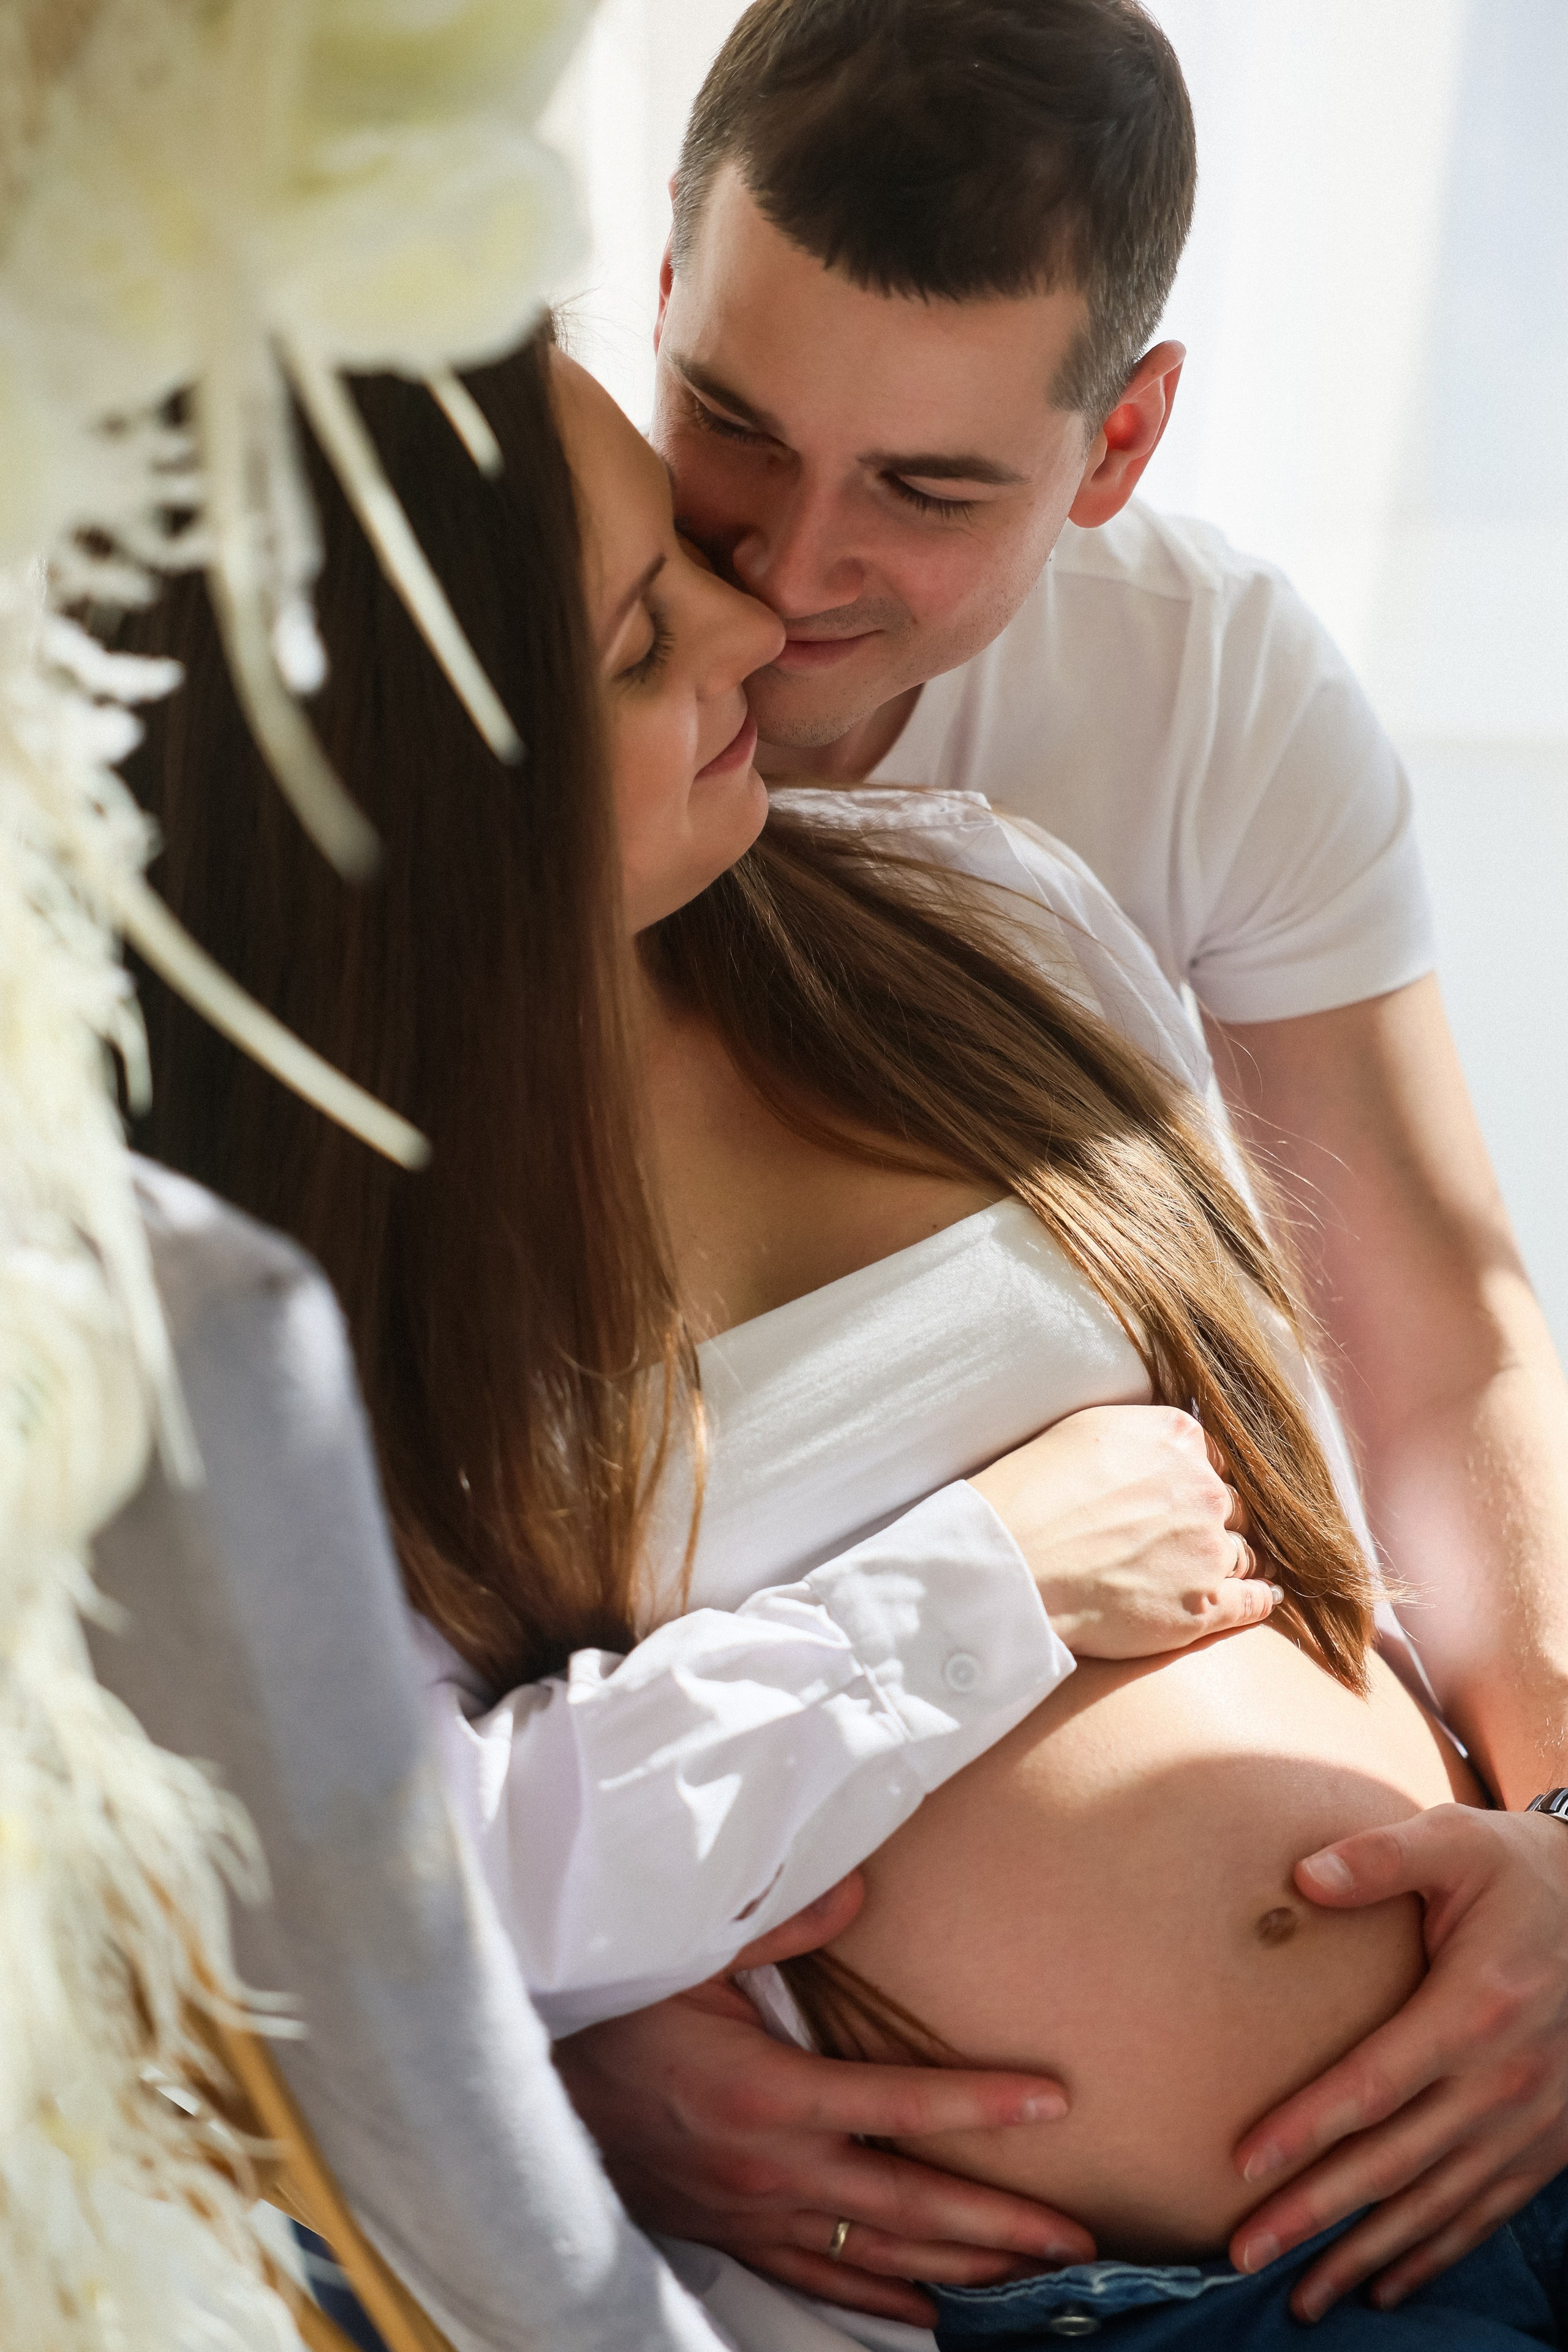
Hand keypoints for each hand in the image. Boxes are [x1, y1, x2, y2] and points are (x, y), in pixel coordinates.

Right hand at [555, 1877, 1093, 2327]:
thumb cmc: (614, 2001)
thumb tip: (862, 1890)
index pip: (901, 2106)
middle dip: (1000, 2228)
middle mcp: (770, 2170)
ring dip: (957, 2271)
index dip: (982, 2105)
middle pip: (907, 2206)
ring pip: (873, 2257)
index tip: (1056, 2102)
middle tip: (1081, 2242)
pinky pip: (818, 2281)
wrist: (522, 2070)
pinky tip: (928, 2315)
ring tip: (1035, 2283)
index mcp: (768, 2096)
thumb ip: (780, 1920)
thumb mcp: (687, 1945)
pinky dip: (878, 2301)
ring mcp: (749, 2214)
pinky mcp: (728, 2234)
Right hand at [969, 1403, 1276, 1657]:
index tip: (1189, 1499)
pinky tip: (1262, 1598)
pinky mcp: (1205, 1606)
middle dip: (1217, 1521)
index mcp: (1180, 1439)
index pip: (1218, 1459)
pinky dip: (1260, 1599)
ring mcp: (1210, 1550)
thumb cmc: (1032, 1492)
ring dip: (1234, 1560)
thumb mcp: (1089, 1427)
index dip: (1203, 1481)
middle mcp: (1206, 1490)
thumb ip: (1146, 1433)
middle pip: (1235, 1506)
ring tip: (1218, 1569)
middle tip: (1189, 1538)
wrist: (1012, 1562)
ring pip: (1247, 1553)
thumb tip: (1172, 1443)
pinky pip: (1255, 1602)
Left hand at [1229, 1806, 1567, 2321]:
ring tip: (1302, 2300)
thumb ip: (1379, 1857)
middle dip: (1315, 2214)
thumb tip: (1303, 1876)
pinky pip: (1482, 2212)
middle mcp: (1503, 2079)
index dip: (1306, 2128)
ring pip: (1435, 2205)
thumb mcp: (1455, 1841)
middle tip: (1244, 2253)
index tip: (1243, 2164)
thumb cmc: (1517, 1871)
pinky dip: (1433, 2255)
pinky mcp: (1546, 2143)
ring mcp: (1529, 2121)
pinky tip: (1386, 2286)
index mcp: (1473, 2008)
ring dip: (1366, 2255)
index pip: (1373, 2084)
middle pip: (1393, 2163)